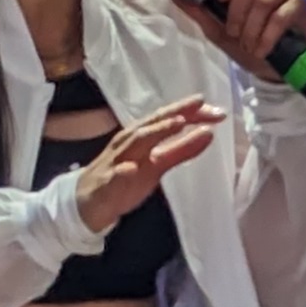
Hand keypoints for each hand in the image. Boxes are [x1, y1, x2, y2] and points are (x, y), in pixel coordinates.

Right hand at [74, 97, 221, 235]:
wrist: (88, 202)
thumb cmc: (126, 176)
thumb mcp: (158, 163)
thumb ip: (182, 150)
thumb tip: (209, 133)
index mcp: (142, 136)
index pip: (167, 118)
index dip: (191, 112)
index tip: (217, 110)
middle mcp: (129, 143)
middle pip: (153, 123)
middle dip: (176, 113)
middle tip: (200, 104)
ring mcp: (116, 161)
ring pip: (134, 143)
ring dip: (155, 132)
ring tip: (178, 123)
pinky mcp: (106, 184)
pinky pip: (113, 177)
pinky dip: (123, 172)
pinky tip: (132, 169)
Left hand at [174, 0, 305, 82]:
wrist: (273, 71)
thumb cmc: (246, 47)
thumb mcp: (218, 32)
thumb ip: (200, 12)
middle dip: (238, 12)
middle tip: (234, 34)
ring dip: (253, 27)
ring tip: (250, 46)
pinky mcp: (302, 4)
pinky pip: (284, 13)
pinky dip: (270, 34)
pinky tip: (263, 48)